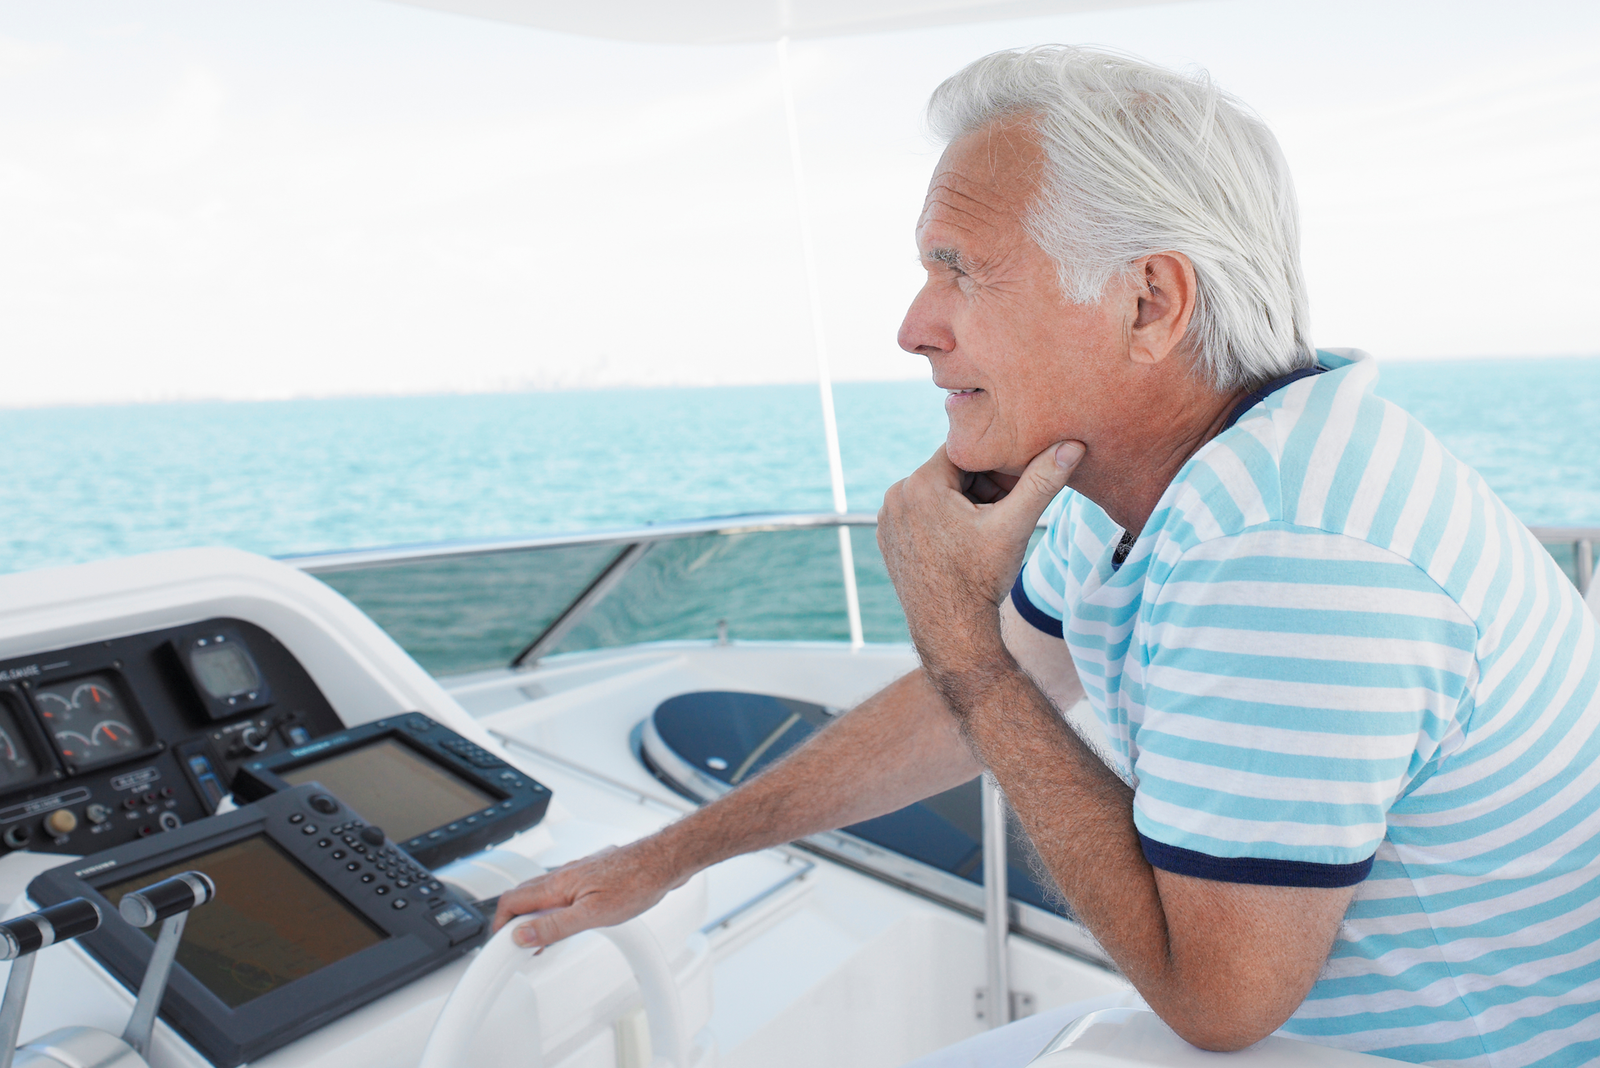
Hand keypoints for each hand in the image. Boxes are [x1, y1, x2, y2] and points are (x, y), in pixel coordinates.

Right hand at [492, 840, 681, 948]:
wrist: (664, 861)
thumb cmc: (636, 882)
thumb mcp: (593, 915)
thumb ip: (555, 926)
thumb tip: (521, 935)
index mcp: (558, 884)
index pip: (512, 901)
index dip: (500, 925)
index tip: (501, 945)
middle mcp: (564, 875)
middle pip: (523, 896)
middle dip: (514, 922)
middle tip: (518, 947)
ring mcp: (578, 873)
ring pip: (543, 893)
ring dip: (534, 916)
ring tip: (540, 940)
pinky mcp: (592, 875)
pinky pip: (561, 891)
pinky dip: (553, 908)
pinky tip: (566, 920)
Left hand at [877, 441, 1082, 675]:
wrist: (952, 631)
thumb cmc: (981, 580)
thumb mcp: (1015, 526)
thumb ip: (1042, 481)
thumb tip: (1072, 446)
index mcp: (920, 484)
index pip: (965, 452)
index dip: (995, 463)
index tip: (1014, 483)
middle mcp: (896, 496)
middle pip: (949, 472)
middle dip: (980, 484)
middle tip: (1006, 507)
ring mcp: (888, 518)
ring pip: (935, 491)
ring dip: (963, 500)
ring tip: (987, 526)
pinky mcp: (888, 536)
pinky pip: (920, 512)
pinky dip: (942, 517)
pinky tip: (964, 540)